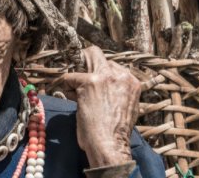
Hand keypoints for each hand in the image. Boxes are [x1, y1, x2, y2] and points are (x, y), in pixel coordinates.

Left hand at [63, 46, 140, 167]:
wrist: (110, 144)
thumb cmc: (115, 132)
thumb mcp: (124, 106)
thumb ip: (115, 91)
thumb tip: (97, 85)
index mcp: (131, 82)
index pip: (111, 66)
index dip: (98, 75)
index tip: (93, 87)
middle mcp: (120, 75)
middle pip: (98, 53)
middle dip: (85, 61)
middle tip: (79, 76)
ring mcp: (105, 77)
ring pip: (86, 56)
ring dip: (77, 72)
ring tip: (76, 91)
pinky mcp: (89, 82)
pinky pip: (70, 76)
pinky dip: (67, 86)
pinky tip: (72, 98)